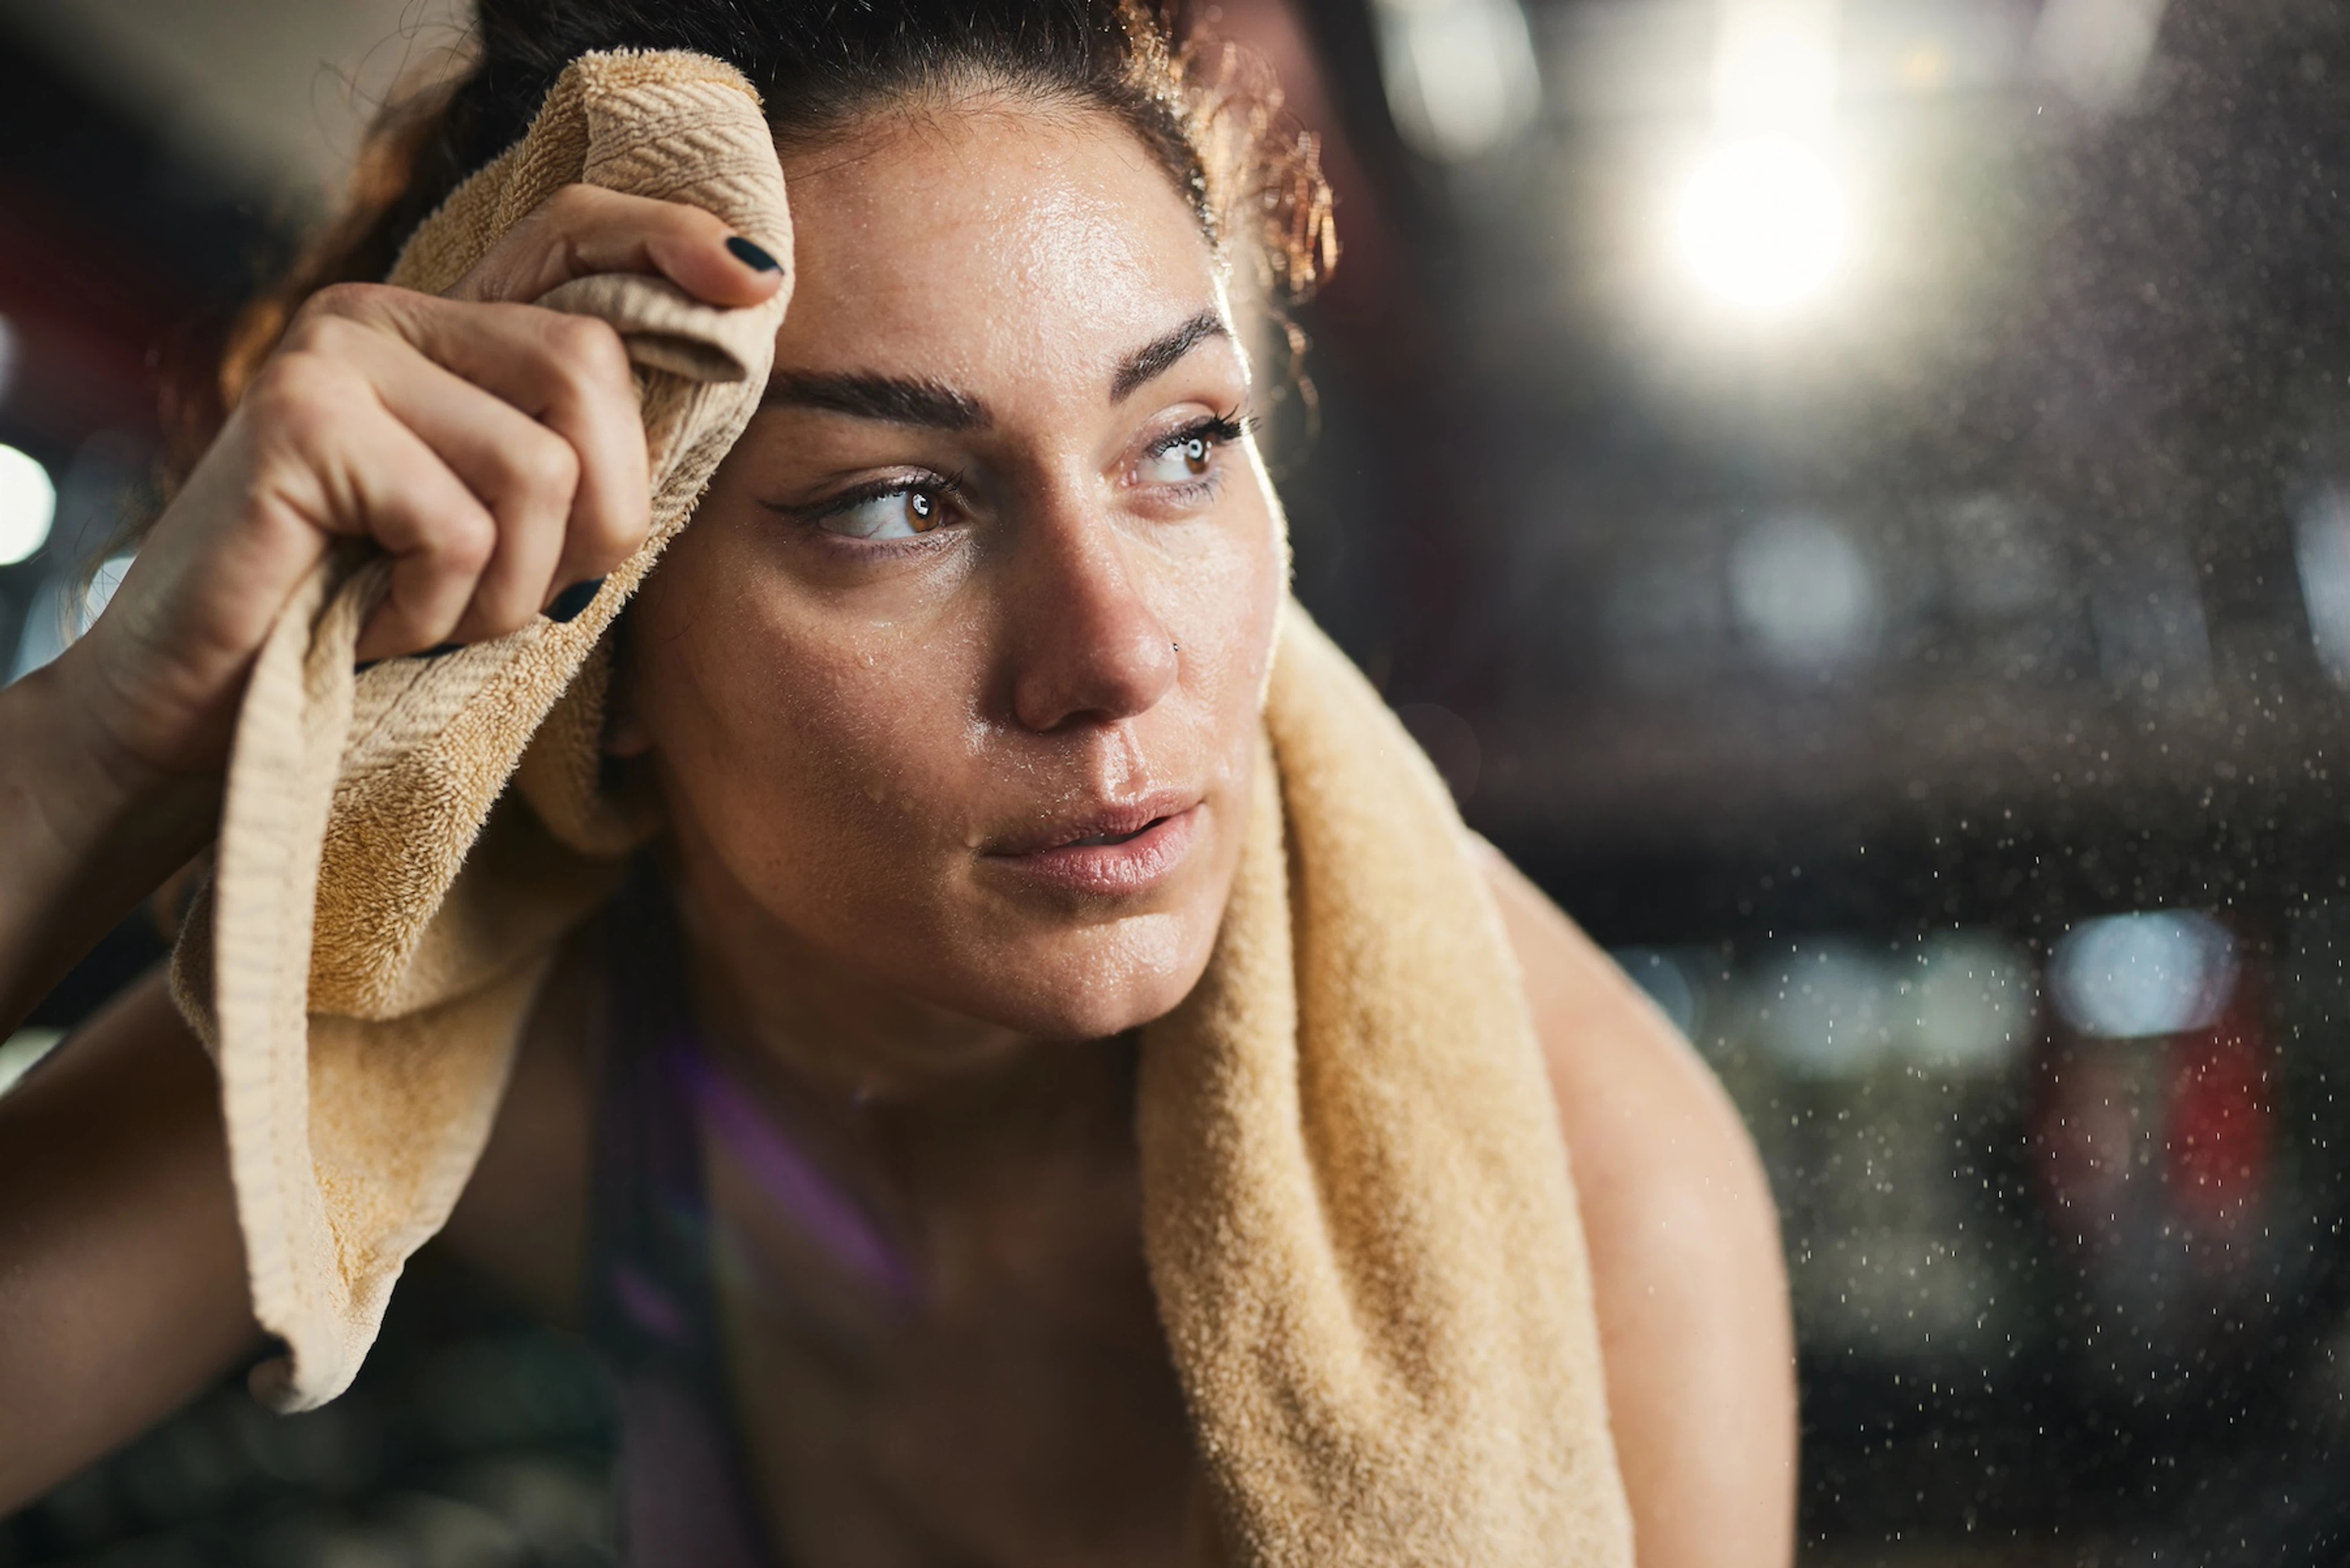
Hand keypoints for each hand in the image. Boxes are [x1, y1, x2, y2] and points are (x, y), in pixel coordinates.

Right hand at [62, 184, 785, 787]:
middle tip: (514, 601)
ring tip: (426, 621)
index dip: (669, 242)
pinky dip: (435, 611)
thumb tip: (709, 440)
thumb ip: (577, 475)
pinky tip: (372, 626)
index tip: (761, 281)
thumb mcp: (499, 544)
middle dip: (594, 524)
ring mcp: (334, 353)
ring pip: (537, 465)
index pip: (571, 235)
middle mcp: (385, 315)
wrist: (203, 718)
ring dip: (509, 591)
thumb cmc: (365, 633)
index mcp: (442, 333)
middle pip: (587, 371)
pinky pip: (454, 525)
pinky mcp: (296, 418)